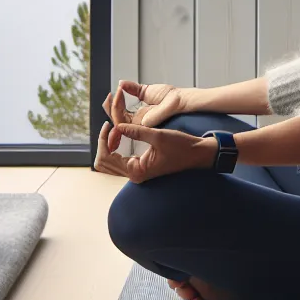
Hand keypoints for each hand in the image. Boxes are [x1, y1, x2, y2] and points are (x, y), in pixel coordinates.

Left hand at [92, 120, 212, 183]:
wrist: (197, 154)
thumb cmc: (182, 147)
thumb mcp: (158, 136)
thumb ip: (136, 131)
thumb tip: (117, 125)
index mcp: (136, 171)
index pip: (106, 157)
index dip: (104, 139)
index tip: (110, 124)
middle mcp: (134, 175)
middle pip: (102, 163)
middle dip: (102, 143)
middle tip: (110, 125)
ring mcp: (136, 172)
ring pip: (108, 163)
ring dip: (107, 145)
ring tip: (114, 129)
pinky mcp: (139, 167)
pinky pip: (118, 160)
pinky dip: (114, 147)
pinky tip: (119, 134)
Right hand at [102, 79, 187, 128]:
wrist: (178, 99)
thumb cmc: (169, 97)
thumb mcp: (146, 90)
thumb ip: (133, 89)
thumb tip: (121, 83)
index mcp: (140, 115)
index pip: (122, 113)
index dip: (115, 104)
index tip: (111, 93)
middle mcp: (139, 122)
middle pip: (118, 118)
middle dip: (110, 107)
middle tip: (108, 96)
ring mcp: (139, 125)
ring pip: (118, 120)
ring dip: (113, 107)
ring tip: (113, 95)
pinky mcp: (141, 125)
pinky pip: (123, 121)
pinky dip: (118, 109)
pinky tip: (118, 97)